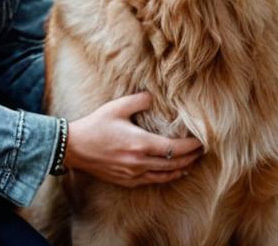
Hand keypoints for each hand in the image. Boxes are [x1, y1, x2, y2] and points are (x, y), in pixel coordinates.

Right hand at [64, 92, 202, 186]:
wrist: (75, 148)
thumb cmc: (95, 126)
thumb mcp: (117, 107)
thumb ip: (139, 100)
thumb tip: (153, 97)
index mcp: (140, 143)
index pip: (174, 148)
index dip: (191, 146)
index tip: (202, 141)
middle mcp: (140, 162)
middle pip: (174, 164)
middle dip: (191, 158)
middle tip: (203, 151)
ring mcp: (133, 174)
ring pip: (165, 175)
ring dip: (182, 169)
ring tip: (192, 162)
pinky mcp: (127, 180)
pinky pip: (153, 181)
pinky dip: (167, 177)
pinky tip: (172, 173)